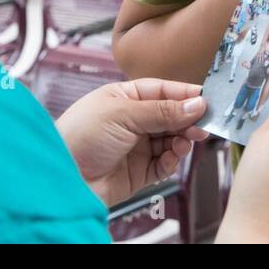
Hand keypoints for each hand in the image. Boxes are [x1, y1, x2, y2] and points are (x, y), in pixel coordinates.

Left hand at [55, 78, 209, 206]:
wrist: (62, 178)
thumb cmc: (80, 136)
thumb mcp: (123, 114)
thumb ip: (162, 111)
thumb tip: (196, 104)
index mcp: (124, 98)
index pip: (161, 91)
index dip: (184, 94)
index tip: (206, 99)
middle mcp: (131, 121)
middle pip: (170, 116)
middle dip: (187, 119)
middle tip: (204, 123)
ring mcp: (135, 147)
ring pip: (170, 140)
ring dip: (182, 139)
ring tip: (187, 140)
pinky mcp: (138, 172)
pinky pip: (164, 163)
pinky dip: (172, 159)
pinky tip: (174, 155)